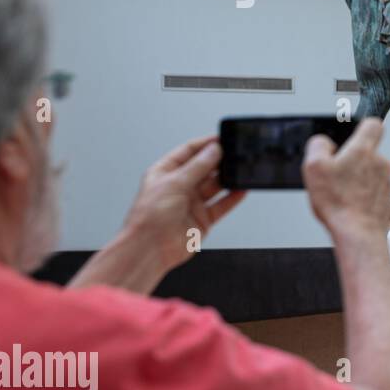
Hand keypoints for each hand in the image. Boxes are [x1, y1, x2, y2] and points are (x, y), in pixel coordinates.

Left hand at [120, 135, 245, 274]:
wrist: (150, 249)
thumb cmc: (148, 218)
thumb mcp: (173, 184)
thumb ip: (197, 167)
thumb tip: (213, 150)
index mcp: (165, 173)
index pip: (188, 152)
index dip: (205, 144)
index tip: (222, 139)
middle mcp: (179, 186)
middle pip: (204, 168)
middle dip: (219, 161)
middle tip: (234, 154)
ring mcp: (192, 203)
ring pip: (215, 186)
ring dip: (227, 179)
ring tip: (240, 170)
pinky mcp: (203, 219)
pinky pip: (222, 205)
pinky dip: (233, 198)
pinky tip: (241, 190)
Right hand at [303, 118, 389, 236]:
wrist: (358, 233)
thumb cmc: (339, 203)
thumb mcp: (314, 167)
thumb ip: (318, 146)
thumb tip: (324, 142)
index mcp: (363, 150)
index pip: (372, 124)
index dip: (361, 126)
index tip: (353, 133)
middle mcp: (380, 163)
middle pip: (367, 151)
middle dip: (352, 159)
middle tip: (336, 173)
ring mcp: (385, 181)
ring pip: (370, 172)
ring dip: (357, 178)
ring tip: (341, 192)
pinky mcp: (386, 197)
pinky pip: (373, 189)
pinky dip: (362, 193)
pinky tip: (349, 203)